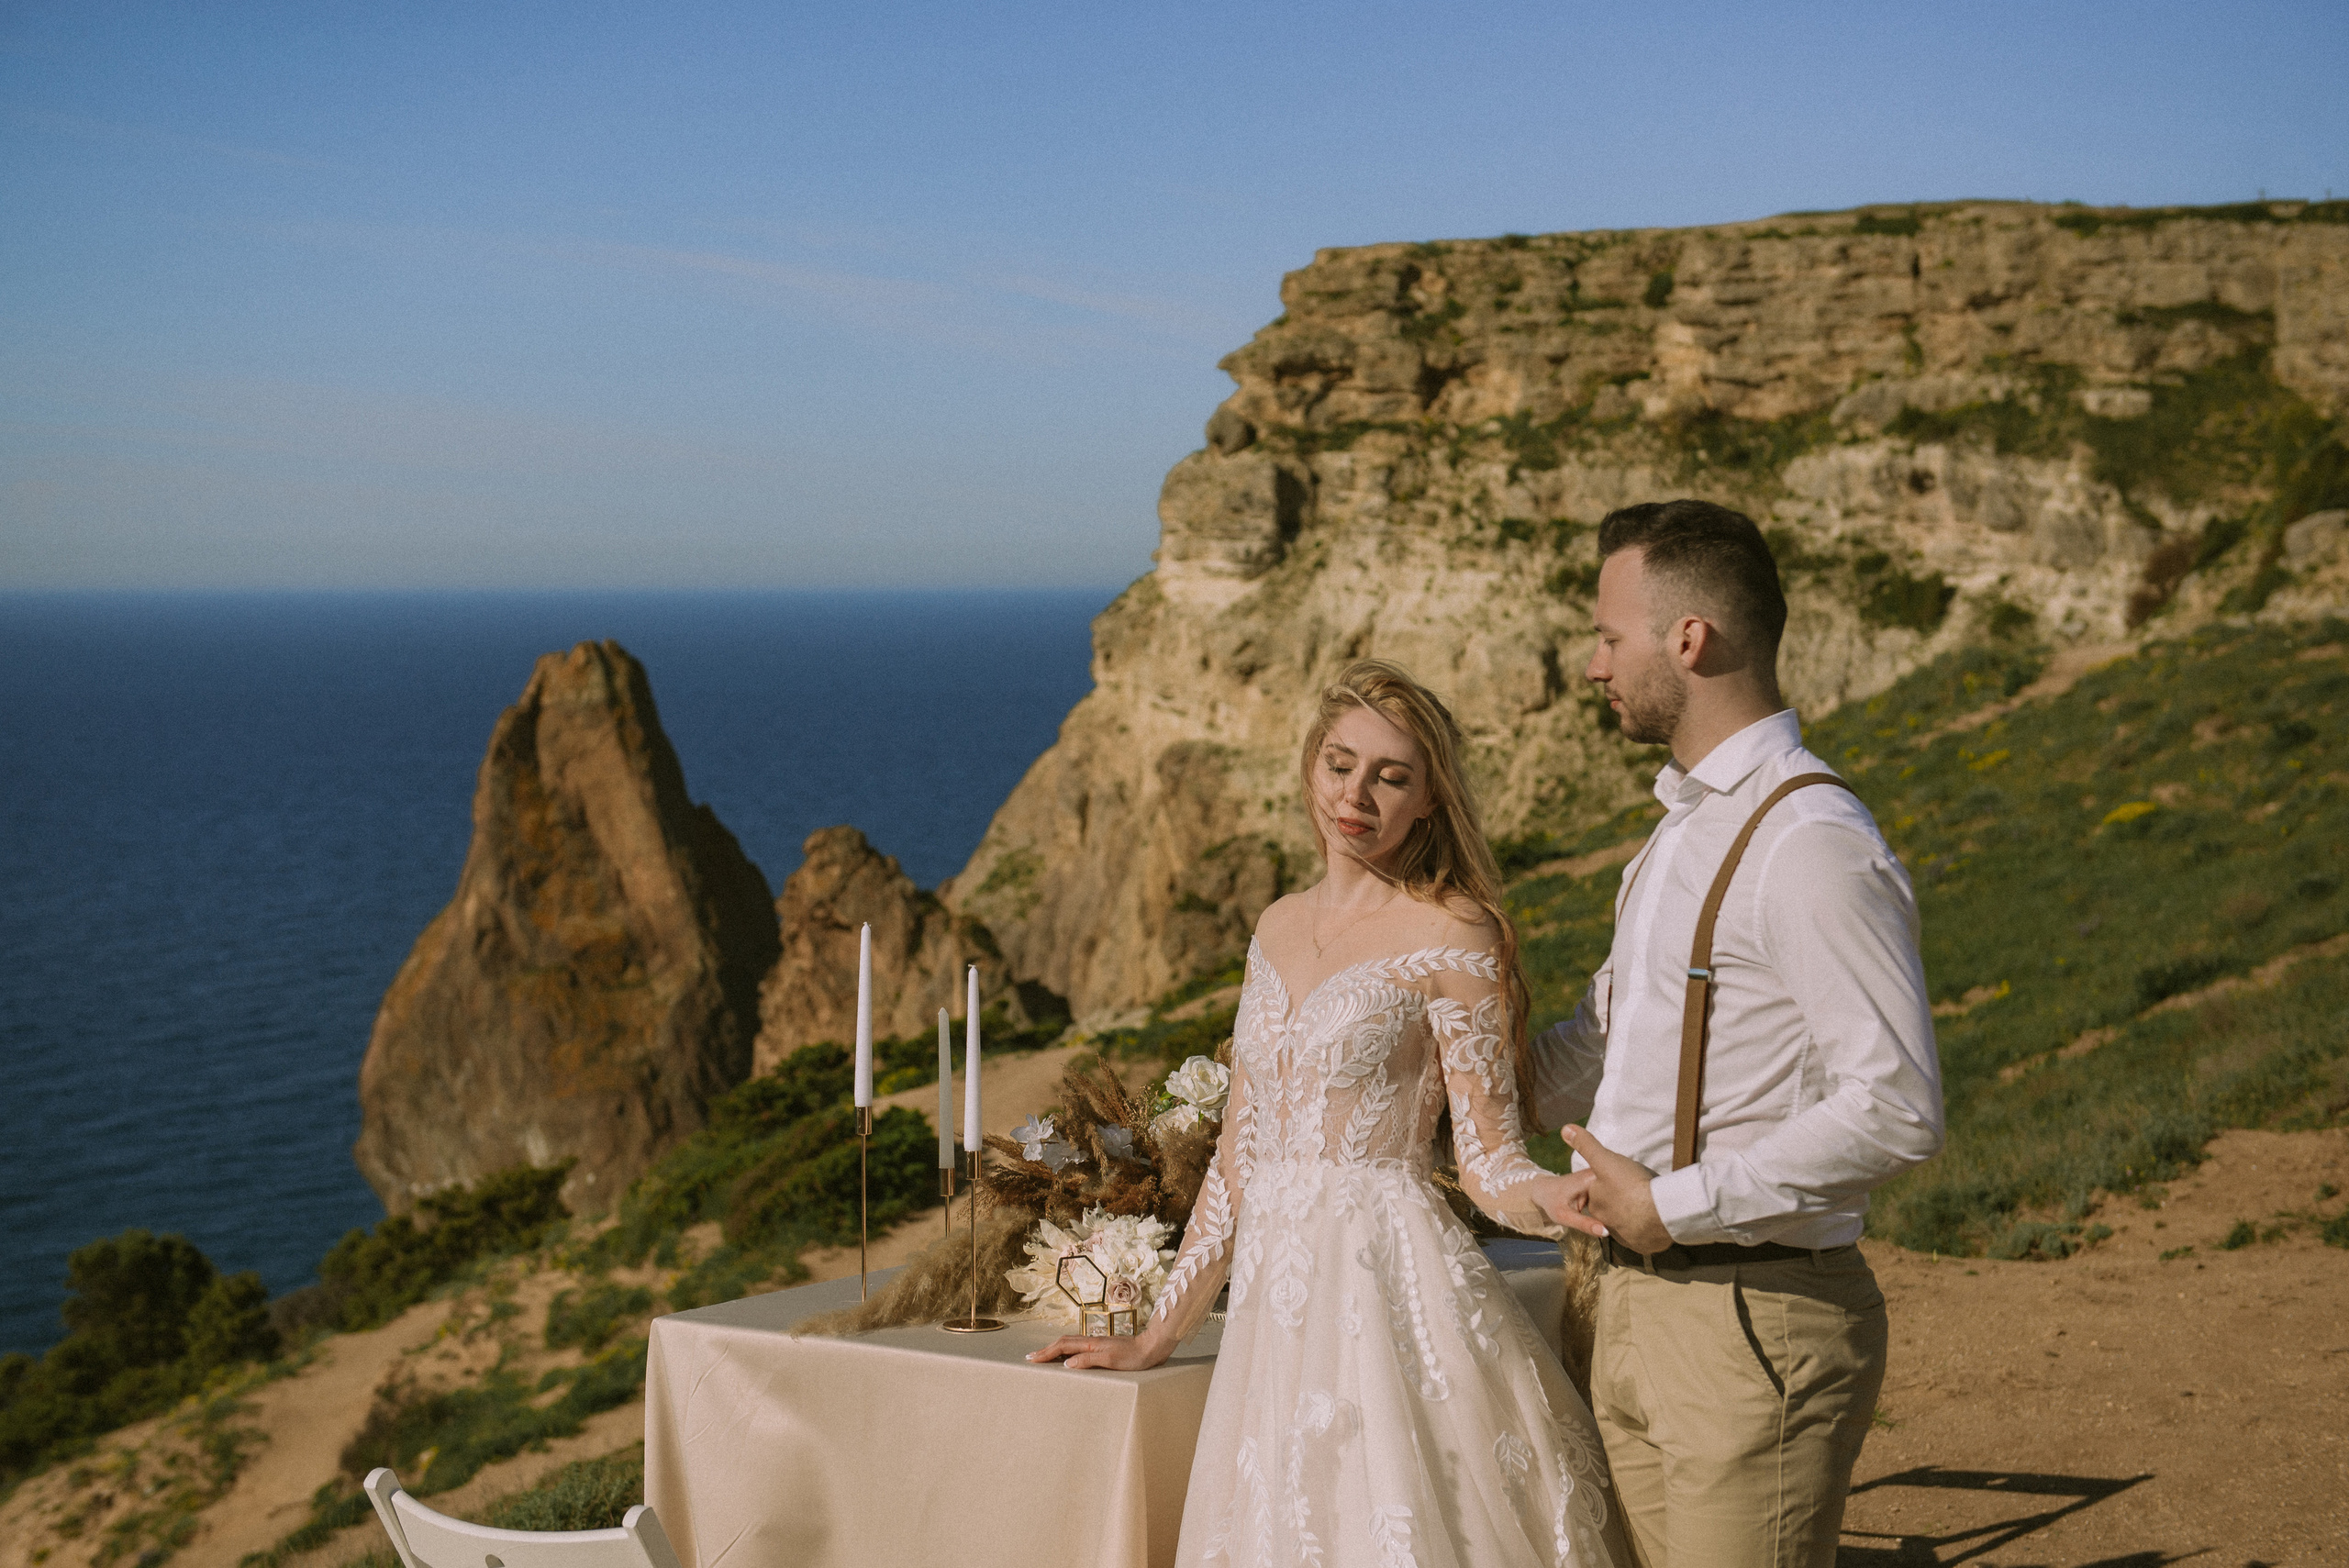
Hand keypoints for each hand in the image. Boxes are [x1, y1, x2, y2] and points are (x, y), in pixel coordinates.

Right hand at [1026, 1326, 1171, 1370]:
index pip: (1062, 1347)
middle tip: (1031, 1357)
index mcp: (1092, 1344)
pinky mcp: (1104, 1348)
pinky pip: (1079, 1348)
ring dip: (1055, 1349)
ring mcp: (1098, 1344)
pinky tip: (1069, 1357)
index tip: (1031, 1359)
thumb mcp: (1111, 1361)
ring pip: (1070, 1344)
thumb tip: (1066, 1363)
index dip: (1046, 1352)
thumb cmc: (1134, 1357)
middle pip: (1063, 1342)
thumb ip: (1089, 1360)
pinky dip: (1067, 1352)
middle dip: (1046, 1349)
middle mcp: (1092, 1342)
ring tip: (1044, 1357)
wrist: (1152, 1348)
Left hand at [1551, 1125, 1674, 1254]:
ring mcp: (1623, 1235)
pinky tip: (1656, 1216)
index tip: (1627, 1175)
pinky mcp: (1640, 1245)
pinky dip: (1647, 1226)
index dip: (1613, 1178)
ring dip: (1636, 1211)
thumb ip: (1586, 1146)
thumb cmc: (1630, 1184)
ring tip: (1650, 1200)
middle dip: (1624, 1197)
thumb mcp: (1604, 1160)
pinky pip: (1642, 1233)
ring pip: (1628, 1219)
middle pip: (1615, 1204)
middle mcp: (1606, 1221)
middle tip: (1641, 1187)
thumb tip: (1566, 1129)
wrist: (1661, 1214)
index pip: (1600, 1188)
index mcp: (1596, 1201)